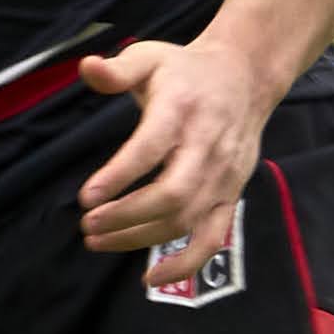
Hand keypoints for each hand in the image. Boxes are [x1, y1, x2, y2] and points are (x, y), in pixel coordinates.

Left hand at [75, 35, 279, 284]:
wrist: (247, 77)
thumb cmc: (187, 70)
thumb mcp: (150, 56)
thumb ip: (117, 68)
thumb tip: (86, 67)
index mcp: (182, 109)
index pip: (151, 148)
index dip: (119, 175)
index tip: (86, 197)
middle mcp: (206, 146)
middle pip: (171, 194)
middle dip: (126, 216)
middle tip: (88, 225)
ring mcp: (222, 176)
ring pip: (186, 220)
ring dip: (140, 238)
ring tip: (98, 241)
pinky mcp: (231, 195)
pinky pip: (212, 238)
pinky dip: (184, 263)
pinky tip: (150, 278)